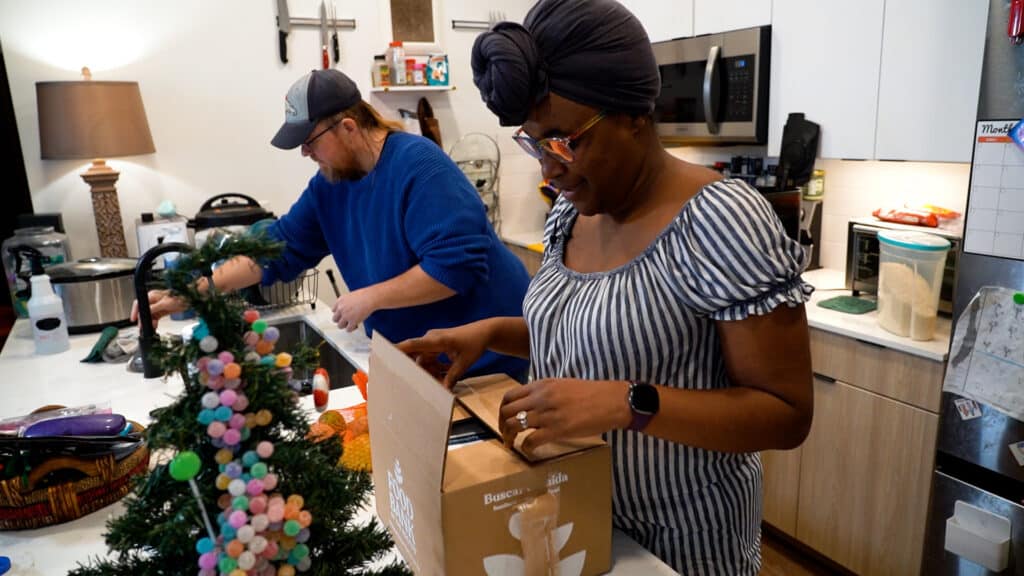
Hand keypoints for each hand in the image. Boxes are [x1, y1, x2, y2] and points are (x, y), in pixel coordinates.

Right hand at [130, 289, 187, 328]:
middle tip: (142, 327)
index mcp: (152, 296)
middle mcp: (153, 301)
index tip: (133, 319)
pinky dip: (154, 322)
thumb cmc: (180, 297)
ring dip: (149, 322)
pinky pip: (155, 318)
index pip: (139, 303)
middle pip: (143, 311)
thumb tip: (146, 313)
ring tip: (150, 327)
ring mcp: (158, 306)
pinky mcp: (163, 311)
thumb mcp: (165, 303)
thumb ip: (154, 308)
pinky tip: (154, 326)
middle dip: (143, 319)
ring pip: (149, 316)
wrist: (190, 299)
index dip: (134, 311)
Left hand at [332, 287, 377, 331]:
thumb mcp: (351, 296)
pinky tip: (355, 326)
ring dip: (345, 326)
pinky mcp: (352, 321)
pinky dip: (351, 329)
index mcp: (340, 301)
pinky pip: (348, 329)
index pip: (333, 311)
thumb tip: (347, 309)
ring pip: (340, 326)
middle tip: (346, 321)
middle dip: (340, 320)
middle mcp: (341, 308)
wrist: (370, 298)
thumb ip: (346, 303)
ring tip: (350, 324)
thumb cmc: (364, 295)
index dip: (339, 314)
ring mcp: (346, 315)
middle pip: (334, 319)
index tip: (342, 315)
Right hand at [396, 322, 491, 387]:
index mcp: (436, 340)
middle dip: (418, 371)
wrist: (483, 332)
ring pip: (422, 359)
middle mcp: (431, 339)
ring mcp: (432, 341)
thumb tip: (443, 391)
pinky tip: (444, 373)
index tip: (382, 353)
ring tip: (441, 380)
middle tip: (420, 383)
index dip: (397, 350)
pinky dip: (434, 367)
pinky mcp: (436, 345)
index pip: (413, 344)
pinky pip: (429, 358)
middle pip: (416, 356)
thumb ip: (452, 376)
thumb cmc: (474, 343)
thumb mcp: (465, 362)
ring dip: (429, 371)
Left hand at [498, 378, 631, 452]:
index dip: (502, 411)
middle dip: (502, 426)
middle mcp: (541, 398)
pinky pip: (531, 441)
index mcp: (541, 385)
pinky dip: (526, 448)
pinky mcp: (557, 430)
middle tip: (506, 436)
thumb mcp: (562, 385)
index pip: (509, 396)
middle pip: (507, 412)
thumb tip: (532, 403)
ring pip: (515, 425)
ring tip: (512, 445)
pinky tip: (529, 451)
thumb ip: (545, 392)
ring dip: (509, 437)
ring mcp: (548, 414)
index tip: (504, 420)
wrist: (612, 401)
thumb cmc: (591, 394)